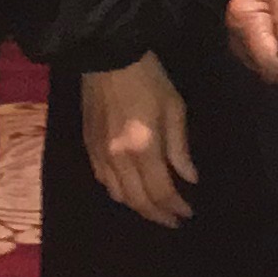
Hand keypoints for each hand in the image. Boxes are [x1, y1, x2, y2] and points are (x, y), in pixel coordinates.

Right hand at [83, 53, 196, 224]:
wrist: (106, 56)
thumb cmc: (148, 78)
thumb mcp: (174, 108)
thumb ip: (180, 148)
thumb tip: (190, 179)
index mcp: (142, 149)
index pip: (161, 192)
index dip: (176, 207)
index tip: (189, 213)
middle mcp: (118, 159)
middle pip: (138, 200)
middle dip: (158, 215)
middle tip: (174, 221)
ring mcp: (99, 155)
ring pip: (117, 195)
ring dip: (137, 207)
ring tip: (155, 210)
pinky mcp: (87, 147)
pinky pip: (102, 181)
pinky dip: (118, 193)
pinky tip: (129, 192)